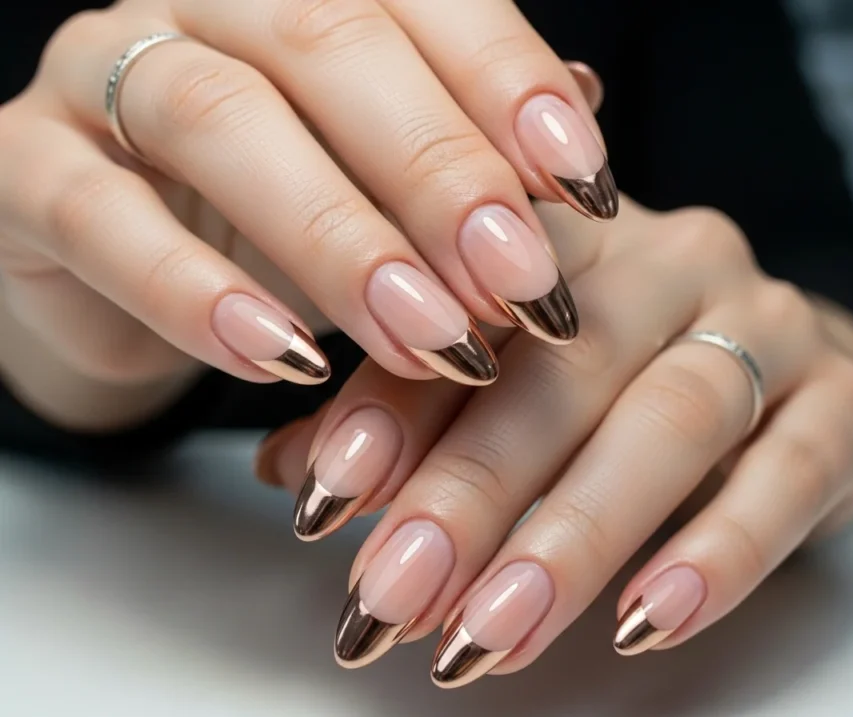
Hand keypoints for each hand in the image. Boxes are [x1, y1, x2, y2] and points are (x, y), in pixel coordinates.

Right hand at [0, 0, 611, 400]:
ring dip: (339, 241)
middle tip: (521, 283)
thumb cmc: (277, 214)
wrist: (120, 263)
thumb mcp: (385, 179)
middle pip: (327, 46)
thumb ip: (472, 142)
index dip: (507, 84)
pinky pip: (101, 215)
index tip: (587, 187)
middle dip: (438, 173)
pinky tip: (284, 358)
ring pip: (219, 121)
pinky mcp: (27, 169)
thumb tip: (583, 106)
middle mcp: (204, 6)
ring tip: (430, 339)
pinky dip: (197, 292)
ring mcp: (101, 74)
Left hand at [258, 197, 852, 685]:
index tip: (321, 499)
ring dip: (574, 538)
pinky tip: (648, 620)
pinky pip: (790, 473)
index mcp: (572, 238)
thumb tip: (292, 470)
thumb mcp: (510, 369)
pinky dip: (718, 552)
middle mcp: (672, 261)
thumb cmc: (622, 368)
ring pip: (671, 420)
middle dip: (472, 492)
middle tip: (395, 597)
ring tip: (493, 635)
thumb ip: (406, 410)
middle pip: (565, 369)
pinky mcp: (842, 399)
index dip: (390, 403)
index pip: (470, 304)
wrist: (787, 360)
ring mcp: (766, 324)